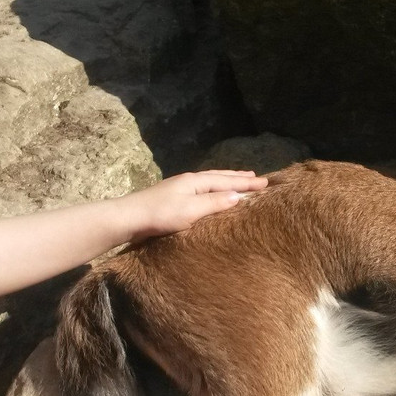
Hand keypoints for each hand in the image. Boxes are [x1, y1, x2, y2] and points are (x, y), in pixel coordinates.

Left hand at [122, 170, 268, 239]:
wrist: (129, 219)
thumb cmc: (160, 215)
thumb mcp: (190, 210)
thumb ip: (214, 203)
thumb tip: (237, 196)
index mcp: (196, 181)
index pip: (227, 180)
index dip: (246, 182)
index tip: (266, 183)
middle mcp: (190, 181)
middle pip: (219, 176)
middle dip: (238, 177)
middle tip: (256, 176)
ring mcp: (181, 188)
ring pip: (210, 181)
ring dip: (227, 180)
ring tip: (238, 180)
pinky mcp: (174, 198)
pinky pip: (203, 189)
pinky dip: (215, 188)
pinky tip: (213, 192)